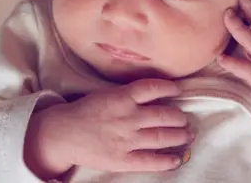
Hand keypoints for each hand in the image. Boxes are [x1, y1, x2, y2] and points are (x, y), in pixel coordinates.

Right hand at [25, 79, 193, 178]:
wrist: (63, 134)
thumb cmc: (84, 112)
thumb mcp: (106, 94)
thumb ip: (128, 94)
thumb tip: (154, 94)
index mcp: (122, 97)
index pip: (153, 88)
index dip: (169, 88)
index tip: (178, 90)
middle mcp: (128, 117)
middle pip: (164, 115)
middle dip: (180, 118)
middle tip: (185, 120)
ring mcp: (126, 140)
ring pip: (162, 137)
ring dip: (180, 137)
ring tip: (187, 136)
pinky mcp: (123, 160)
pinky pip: (150, 161)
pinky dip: (167, 161)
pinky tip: (176, 160)